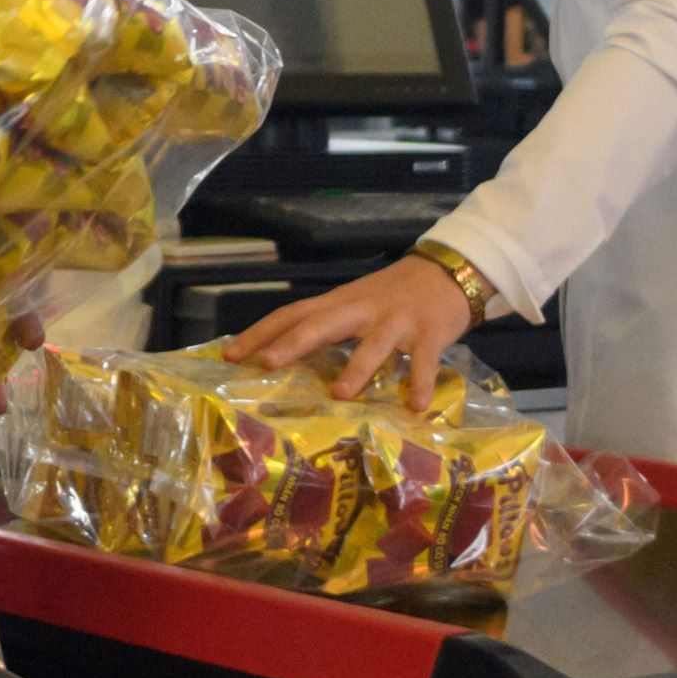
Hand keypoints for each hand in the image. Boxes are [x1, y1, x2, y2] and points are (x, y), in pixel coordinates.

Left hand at [229, 254, 477, 411]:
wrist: (448, 272)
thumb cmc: (392, 295)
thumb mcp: (353, 304)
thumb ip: (325, 326)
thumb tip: (281, 355)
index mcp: (338, 304)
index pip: (291, 314)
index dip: (259, 333)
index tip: (229, 355)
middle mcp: (361, 309)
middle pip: (321, 323)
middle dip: (292, 343)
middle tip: (265, 364)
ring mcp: (396, 321)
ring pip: (373, 344)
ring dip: (357, 368)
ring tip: (340, 394)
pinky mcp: (429, 333)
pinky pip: (424, 360)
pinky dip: (420, 381)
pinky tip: (414, 406)